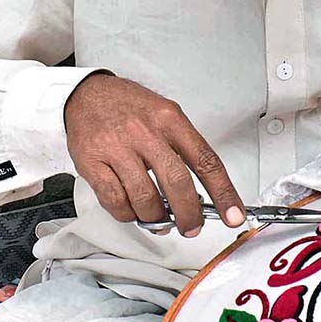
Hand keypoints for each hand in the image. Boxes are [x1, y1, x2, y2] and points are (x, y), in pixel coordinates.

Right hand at [64, 72, 244, 235]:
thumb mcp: (165, 113)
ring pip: (145, 198)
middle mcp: (145, 132)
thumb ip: (183, 147)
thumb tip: (203, 189)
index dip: (223, 193)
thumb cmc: (129, 106)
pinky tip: (133, 210)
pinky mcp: (92, 163)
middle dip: (189, 215)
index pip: (205, 161)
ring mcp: (118, 148)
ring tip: (159, 220)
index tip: (233, 215)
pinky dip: (128, 214)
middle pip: (177, 184)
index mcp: (170, 120)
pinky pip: (115, 201)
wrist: (87, 94)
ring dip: (156, 219)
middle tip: (191, 227)